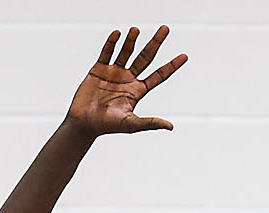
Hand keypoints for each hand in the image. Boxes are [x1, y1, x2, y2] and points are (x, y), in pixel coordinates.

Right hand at [66, 26, 186, 135]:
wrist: (83, 123)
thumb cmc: (107, 126)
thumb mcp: (130, 124)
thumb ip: (150, 123)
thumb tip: (170, 126)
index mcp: (137, 91)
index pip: (158, 76)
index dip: (171, 66)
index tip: (185, 56)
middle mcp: (128, 79)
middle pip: (146, 57)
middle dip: (155, 43)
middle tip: (165, 29)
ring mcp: (114, 72)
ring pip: (126, 51)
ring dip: (132, 40)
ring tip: (136, 30)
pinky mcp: (99, 69)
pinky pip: (107, 52)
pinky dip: (112, 43)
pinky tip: (117, 34)